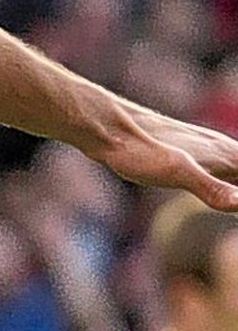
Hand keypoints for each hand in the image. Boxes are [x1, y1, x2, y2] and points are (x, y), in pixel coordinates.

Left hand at [91, 105, 237, 210]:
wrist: (106, 127)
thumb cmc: (138, 151)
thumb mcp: (176, 174)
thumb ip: (212, 190)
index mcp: (229, 157)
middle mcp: (224, 149)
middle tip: (237, 203)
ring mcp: (208, 148)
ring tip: (233, 194)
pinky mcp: (191, 151)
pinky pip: (226, 165)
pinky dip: (232, 177)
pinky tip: (227, 182)